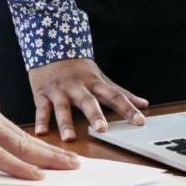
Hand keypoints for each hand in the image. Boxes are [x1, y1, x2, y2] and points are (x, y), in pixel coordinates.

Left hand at [0, 41, 78, 173]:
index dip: (18, 168)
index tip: (40, 178)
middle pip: (23, 143)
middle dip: (50, 157)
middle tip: (74, 168)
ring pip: (21, 134)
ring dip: (43, 148)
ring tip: (65, 159)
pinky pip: (7, 124)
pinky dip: (22, 137)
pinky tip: (26, 145)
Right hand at [22, 57, 150, 142]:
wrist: (51, 47)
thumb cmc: (80, 69)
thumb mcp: (101, 78)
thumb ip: (121, 93)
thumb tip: (144, 104)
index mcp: (95, 83)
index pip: (115, 96)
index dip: (128, 108)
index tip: (140, 121)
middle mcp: (78, 87)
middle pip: (88, 101)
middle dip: (95, 115)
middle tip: (102, 130)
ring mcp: (59, 91)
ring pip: (63, 108)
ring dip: (66, 123)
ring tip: (70, 138)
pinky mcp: (42, 94)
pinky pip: (41, 109)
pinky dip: (41, 120)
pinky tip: (41, 132)